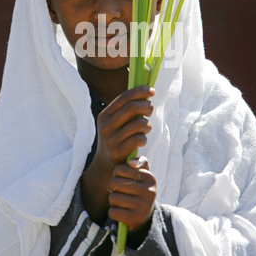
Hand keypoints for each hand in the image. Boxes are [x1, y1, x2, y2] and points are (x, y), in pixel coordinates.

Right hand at [81, 86, 154, 223]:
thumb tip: (147, 92)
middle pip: (132, 107)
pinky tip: (142, 140)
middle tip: (151, 109)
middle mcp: (105, 125)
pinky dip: (144, 138)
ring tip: (146, 129)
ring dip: (147, 125)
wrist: (105, 165)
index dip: (140, 91)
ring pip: (138, 123)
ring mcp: (110, 139)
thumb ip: (127, 109)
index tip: (152, 90)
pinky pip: (139, 138)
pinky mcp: (117, 151)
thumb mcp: (115, 122)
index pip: (124, 97)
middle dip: (146, 106)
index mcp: (104, 114)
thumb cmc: (116, 138)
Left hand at [107, 156, 156, 234]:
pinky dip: (113, 213)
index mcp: (149, 177)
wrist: (144, 217)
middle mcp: (149, 191)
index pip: (120, 169)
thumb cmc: (138, 190)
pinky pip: (113, 212)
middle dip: (112, 188)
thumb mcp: (142, 175)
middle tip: (118, 192)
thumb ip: (139, 163)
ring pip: (113, 198)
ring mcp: (143, 206)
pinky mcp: (136, 219)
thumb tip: (131, 163)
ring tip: (120, 202)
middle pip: (115, 183)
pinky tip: (120, 213)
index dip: (116, 175)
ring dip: (112, 201)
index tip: (121, 180)